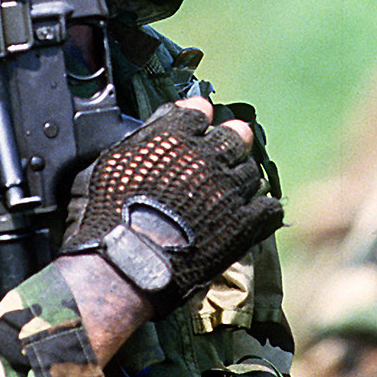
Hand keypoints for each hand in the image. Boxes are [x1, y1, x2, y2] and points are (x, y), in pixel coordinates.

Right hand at [60, 97, 280, 315]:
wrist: (125, 265)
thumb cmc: (108, 216)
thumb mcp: (111, 164)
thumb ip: (141, 136)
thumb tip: (161, 119)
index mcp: (173, 137)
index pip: (199, 111)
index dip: (199, 119)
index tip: (199, 125)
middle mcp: (207, 157)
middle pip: (235, 135)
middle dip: (231, 141)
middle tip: (225, 152)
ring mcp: (228, 190)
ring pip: (250, 171)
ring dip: (241, 178)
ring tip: (230, 191)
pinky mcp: (242, 224)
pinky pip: (268, 208)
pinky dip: (262, 209)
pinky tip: (253, 215)